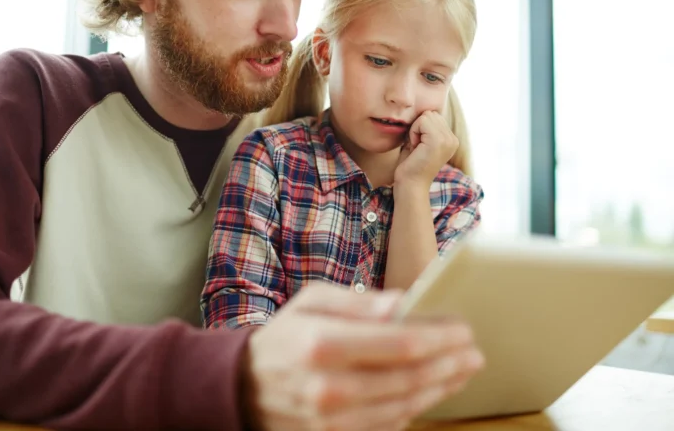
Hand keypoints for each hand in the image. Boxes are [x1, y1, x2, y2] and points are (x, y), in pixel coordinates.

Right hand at [240, 282, 483, 430]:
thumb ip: (358, 302)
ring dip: (442, 387)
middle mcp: (330, 386)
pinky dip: (417, 407)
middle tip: (474, 352)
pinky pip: (390, 424)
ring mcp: (334, 419)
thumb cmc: (285, 336)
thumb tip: (403, 303)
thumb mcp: (311, 301)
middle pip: (410, 377)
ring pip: (406, 405)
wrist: (246, 386)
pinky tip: (433, 391)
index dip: (440, 337)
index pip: (401, 343)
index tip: (463, 329)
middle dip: (450, 363)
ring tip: (462, 371)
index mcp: (323, 344)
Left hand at [394, 111, 458, 188]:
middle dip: (418, 127)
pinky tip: (415, 148)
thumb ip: (424, 127)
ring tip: (416, 148)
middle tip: (416, 147)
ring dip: (415, 130)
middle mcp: (453, 139)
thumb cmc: (410, 166)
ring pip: (426, 116)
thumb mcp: (419, 142)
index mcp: (451, 140)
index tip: (418, 146)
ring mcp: (448, 140)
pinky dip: (413, 133)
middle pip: (430, 113)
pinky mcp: (439, 141)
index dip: (420, 128)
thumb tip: (421, 110)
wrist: (410, 185)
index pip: (433, 116)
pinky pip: (422, 121)